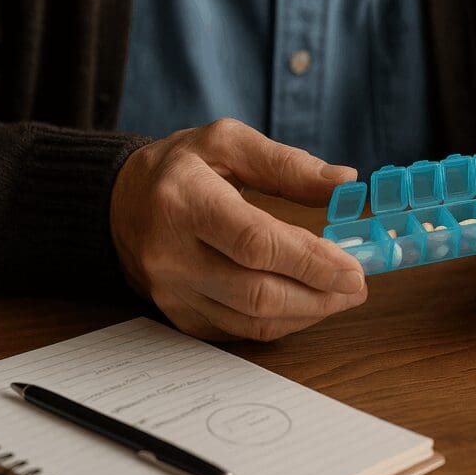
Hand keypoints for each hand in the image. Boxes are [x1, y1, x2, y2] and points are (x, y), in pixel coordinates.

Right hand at [110, 118, 367, 340]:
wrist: (118, 203)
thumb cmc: (179, 168)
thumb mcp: (227, 143)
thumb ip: (287, 163)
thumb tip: (345, 182)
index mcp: (185, 201)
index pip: (256, 243)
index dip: (310, 261)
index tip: (352, 268)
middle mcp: (172, 253)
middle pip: (257, 291)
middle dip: (319, 294)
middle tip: (357, 285)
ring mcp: (172, 291)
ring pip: (251, 320)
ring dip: (307, 313)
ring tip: (341, 296)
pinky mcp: (177, 315)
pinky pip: (238, 331)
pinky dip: (280, 322)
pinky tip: (305, 304)